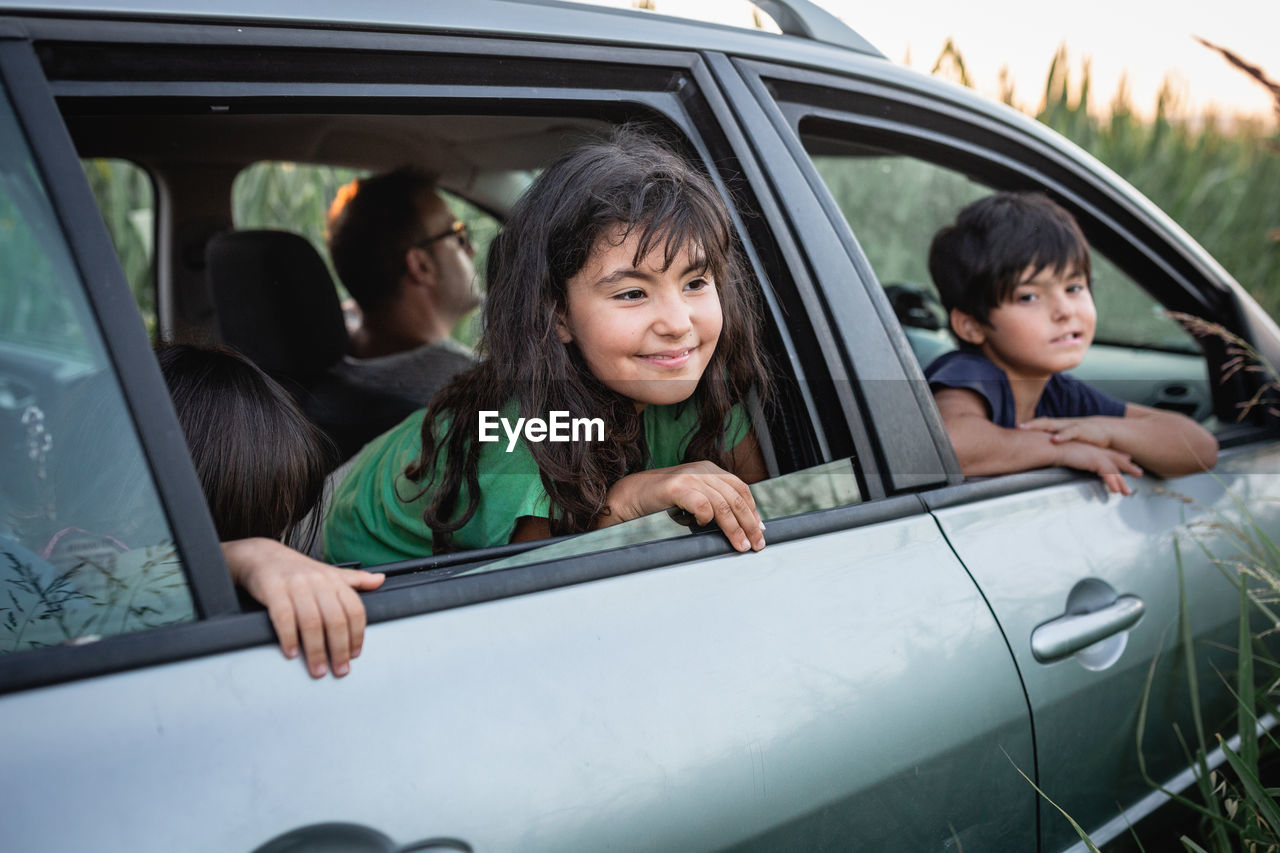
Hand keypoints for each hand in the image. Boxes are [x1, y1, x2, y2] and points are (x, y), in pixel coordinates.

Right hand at [221, 538, 385, 677]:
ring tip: (317, 669)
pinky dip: (289, 637)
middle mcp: (318, 582)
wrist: (262, 556)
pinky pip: (284, 617)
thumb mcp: (330, 572)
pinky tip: (292, 653)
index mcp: (335, 580)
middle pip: (335, 619)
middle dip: (339, 649)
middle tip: (339, 670)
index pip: (354, 610)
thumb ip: (356, 579)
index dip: (357, 635)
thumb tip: (381, 580)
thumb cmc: (298, 570)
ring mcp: (296, 585)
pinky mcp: (274, 590)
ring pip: (312, 622)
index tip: (354, 655)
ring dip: (316, 650)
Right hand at [605, 461, 765, 551]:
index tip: (759, 529)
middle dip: (749, 524)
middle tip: (756, 543)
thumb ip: (713, 504)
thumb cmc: (661, 502)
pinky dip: (706, 517)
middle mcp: (702, 470)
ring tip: (740, 544)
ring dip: (734, 528)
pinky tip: (703, 526)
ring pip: (723, 504)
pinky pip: (701, 504)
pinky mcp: (675, 487)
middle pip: (735, 497)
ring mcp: (689, 477)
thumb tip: (740, 525)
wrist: (629, 496)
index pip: (740, 488)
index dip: (753, 510)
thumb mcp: (692, 498)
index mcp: (709, 470)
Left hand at [1020, 416, 1118, 448]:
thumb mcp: (1067, 442)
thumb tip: (1037, 457)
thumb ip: (1054, 447)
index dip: (1025, 427)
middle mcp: (1060, 424)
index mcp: (1056, 428)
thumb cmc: (1083, 438)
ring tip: (1024, 428)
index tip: (1009, 431)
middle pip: (1041, 423)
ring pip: (1050, 424)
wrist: (1106, 432)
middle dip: (1027, 425)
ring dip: (1036, 426)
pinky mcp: (1083, 430)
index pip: (1037, 425)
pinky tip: (1053, 439)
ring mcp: (1070, 425)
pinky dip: (1062, 435)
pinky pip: (1071, 432)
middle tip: (1014, 427)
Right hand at [1052, 440, 1142, 495]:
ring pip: (1114, 470)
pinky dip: (1112, 482)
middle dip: (1128, 468)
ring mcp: (1096, 455)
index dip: (1119, 457)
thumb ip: (1071, 458)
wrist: (1050, 445)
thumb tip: (1067, 463)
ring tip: (1127, 493)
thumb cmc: (1053, 449)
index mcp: (1091, 448)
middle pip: (1117, 461)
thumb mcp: (1066, 454)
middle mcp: (1096, 451)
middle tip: (1138, 474)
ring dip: (1121, 482)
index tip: (1128, 459)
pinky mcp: (1094, 460)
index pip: (1109, 453)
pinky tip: (1115, 490)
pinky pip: (1107, 473)